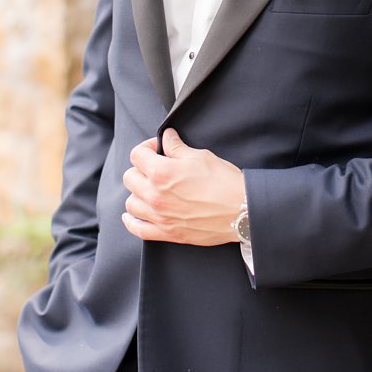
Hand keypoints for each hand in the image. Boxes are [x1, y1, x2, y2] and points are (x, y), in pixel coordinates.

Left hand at [122, 128, 243, 245]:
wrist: (242, 211)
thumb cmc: (225, 182)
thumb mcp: (201, 157)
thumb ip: (177, 148)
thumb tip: (167, 138)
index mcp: (162, 172)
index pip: (137, 155)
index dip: (147, 147)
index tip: (158, 148)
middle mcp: (154, 195)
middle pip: (129, 177)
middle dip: (141, 168)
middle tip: (157, 167)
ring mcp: (159, 216)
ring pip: (130, 202)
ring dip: (138, 193)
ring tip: (151, 189)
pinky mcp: (166, 233)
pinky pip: (137, 228)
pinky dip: (132, 220)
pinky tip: (136, 213)